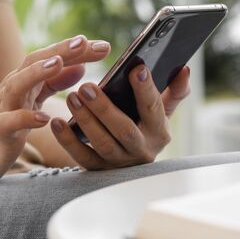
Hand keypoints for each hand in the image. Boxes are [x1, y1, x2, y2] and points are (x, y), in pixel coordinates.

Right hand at [0, 36, 109, 185]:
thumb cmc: (4, 124)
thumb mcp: (31, 100)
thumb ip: (53, 83)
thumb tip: (79, 66)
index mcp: (25, 81)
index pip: (51, 57)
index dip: (77, 51)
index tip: (104, 46)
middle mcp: (13, 89)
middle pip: (35, 62)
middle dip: (60, 50)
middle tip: (85, 42)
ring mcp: (3, 108)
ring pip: (18, 84)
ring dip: (38, 73)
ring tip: (58, 64)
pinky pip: (10, 123)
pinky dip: (25, 118)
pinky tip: (43, 118)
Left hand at [50, 64, 190, 169]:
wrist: (131, 159)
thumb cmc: (145, 126)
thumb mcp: (163, 111)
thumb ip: (174, 91)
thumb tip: (183, 69)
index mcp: (159, 132)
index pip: (154, 109)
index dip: (146, 90)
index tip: (136, 69)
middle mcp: (141, 150)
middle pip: (124, 130)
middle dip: (105, 108)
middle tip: (87, 86)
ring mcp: (119, 162)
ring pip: (102, 143)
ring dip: (86, 120)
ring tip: (72, 97)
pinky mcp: (98, 169)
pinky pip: (81, 156)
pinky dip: (67, 140)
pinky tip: (56, 122)